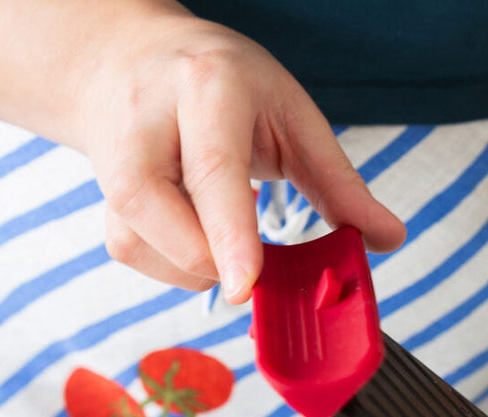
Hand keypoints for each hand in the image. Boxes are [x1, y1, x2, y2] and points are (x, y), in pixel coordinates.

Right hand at [74, 8, 404, 301]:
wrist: (126, 58)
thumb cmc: (221, 85)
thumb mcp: (290, 114)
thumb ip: (337, 181)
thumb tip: (388, 238)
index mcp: (208, 88)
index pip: (213, 169)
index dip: (230, 233)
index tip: (246, 286)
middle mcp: (146, 120)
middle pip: (157, 209)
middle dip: (210, 257)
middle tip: (255, 268)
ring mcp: (110, 160)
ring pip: (141, 242)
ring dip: (195, 261)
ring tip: (223, 223)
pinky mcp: (100, 198)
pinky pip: (133, 253)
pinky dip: (175, 262)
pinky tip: (193, 228)